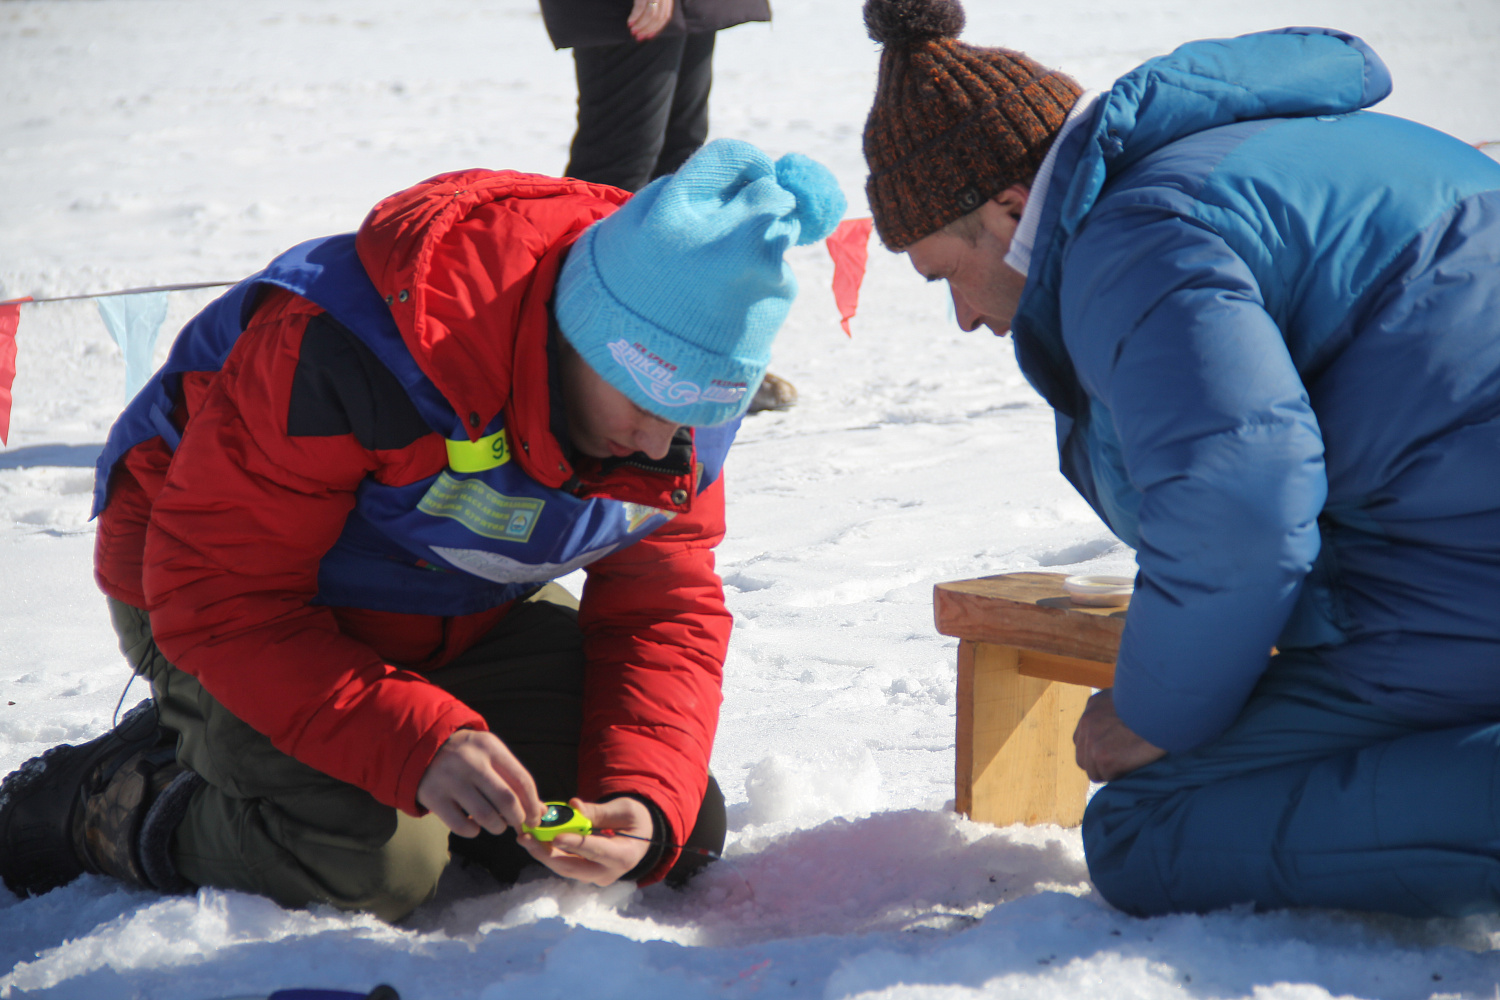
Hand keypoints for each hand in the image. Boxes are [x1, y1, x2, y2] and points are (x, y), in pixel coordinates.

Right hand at [416, 729, 544, 836]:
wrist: (424, 746)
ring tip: (497, 825)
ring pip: (486, 816)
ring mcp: (450, 779)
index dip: (533, 804)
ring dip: (497, 827)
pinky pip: (462, 826)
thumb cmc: (469, 755)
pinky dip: (474, 831)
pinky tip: (475, 825)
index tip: (535, 818)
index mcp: (490, 747)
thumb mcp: (491, 756)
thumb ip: (515, 780)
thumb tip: (541, 813)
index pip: (522, 780)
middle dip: (518, 819)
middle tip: (518, 824)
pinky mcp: (434, 797)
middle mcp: (471, 761)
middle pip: (507, 800)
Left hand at [518, 797, 652, 885]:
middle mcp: (607, 873)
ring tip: (524, 837)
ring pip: (563, 868)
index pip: (596, 850)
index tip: (556, 836)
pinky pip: (563, 863)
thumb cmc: (635, 820)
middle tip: (527, 838)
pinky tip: (533, 839)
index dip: (575, 844)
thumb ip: (598, 811)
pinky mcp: (583, 873)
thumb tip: (573, 805)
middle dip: (546, 853)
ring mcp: (594, 876)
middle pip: (572, 867)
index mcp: (624, 856)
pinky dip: (547, 851)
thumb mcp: (624, 810)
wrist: (641, 837)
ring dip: (542, 853)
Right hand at [626, 0, 672, 40]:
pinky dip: (634, 16)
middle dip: (647, 29)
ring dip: (641, 25)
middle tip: (638, 36)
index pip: (666, 16)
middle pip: (658, 17)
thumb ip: (654, 6)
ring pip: (650, 15)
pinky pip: (640, 7)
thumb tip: (647, 25)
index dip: (657, 28)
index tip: (648, 37)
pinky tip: (629, 22)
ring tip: (633, 31)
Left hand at [1073, 689, 1166, 781]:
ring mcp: (1093, 741)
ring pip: (1093, 771)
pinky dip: (1121, 775)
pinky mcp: (1104, 757)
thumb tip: (1118, 727)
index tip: (1114, 751)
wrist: (1163, 710)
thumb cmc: (1157, 704)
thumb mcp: (1128, 696)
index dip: (1098, 748)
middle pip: (1083, 756)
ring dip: (1110, 771)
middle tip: (1121, 762)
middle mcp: (1087, 722)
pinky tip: (1135, 764)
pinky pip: (1108, 776)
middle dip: (1099, 763)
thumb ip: (1115, 710)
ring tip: (1130, 764)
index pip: (1083, 737)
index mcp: (1093, 706)